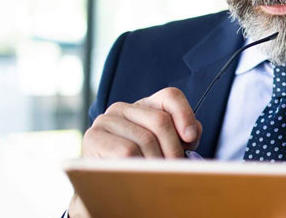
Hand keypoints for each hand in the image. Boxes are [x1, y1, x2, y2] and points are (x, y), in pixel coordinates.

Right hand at [69, 88, 201, 217]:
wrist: (101, 188)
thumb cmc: (137, 169)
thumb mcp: (162, 150)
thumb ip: (180, 137)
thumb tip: (191, 134)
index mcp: (143, 107)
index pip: (170, 96)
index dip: (185, 115)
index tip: (191, 139)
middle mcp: (122, 108)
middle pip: (161, 120)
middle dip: (173, 149)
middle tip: (176, 170)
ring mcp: (105, 121)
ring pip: (145, 139)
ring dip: (157, 163)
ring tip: (158, 177)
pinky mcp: (94, 137)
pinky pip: (127, 151)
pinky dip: (139, 167)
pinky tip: (140, 176)